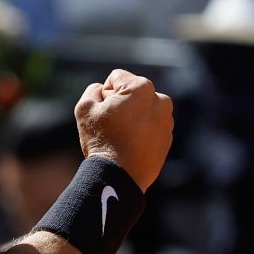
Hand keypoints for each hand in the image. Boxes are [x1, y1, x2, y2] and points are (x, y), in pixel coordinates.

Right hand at [74, 69, 173, 190]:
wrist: (120, 176)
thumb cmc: (102, 140)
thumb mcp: (85, 108)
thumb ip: (93, 90)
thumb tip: (103, 90)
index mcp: (141, 87)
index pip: (116, 78)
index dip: (104, 93)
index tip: (103, 112)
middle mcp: (160, 100)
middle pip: (132, 92)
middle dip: (120, 103)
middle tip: (111, 124)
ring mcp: (167, 120)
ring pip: (141, 109)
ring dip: (131, 116)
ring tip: (121, 136)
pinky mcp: (167, 137)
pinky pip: (150, 126)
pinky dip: (140, 130)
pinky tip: (130, 145)